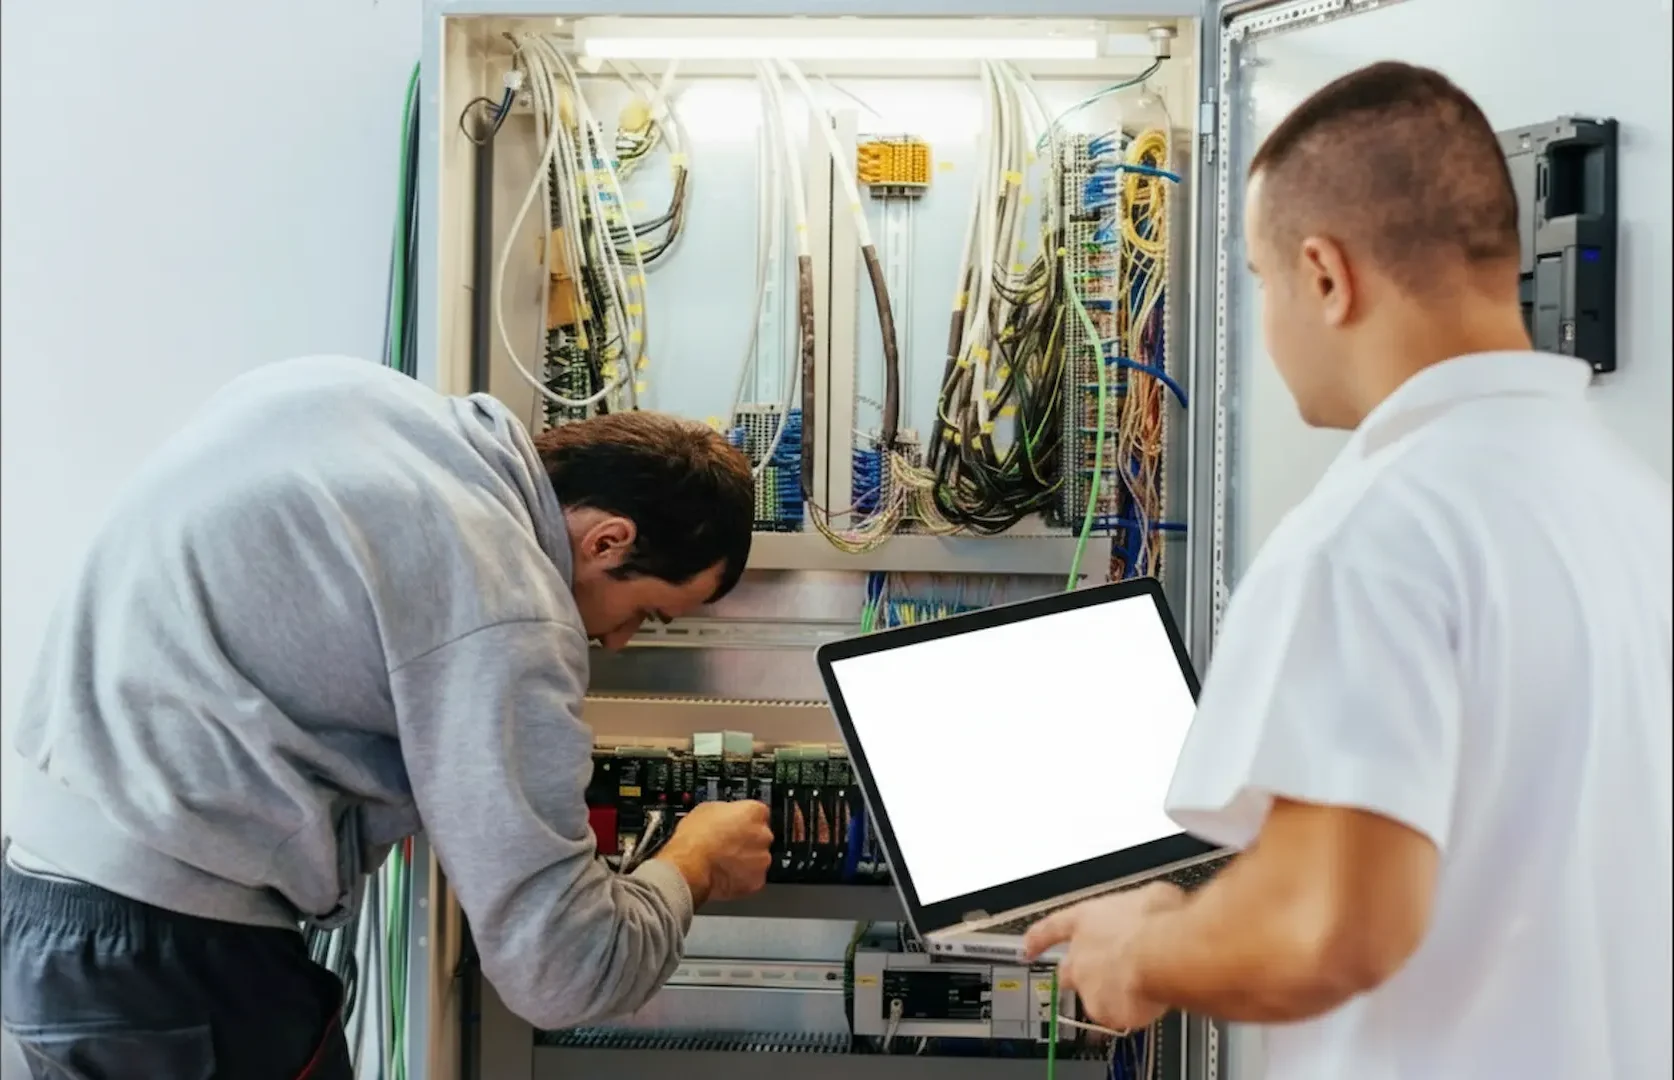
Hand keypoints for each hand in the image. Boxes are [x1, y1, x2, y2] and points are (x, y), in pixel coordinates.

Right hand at [654, 800, 772, 905]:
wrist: (690, 867)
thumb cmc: (694, 838)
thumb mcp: (707, 809)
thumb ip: (726, 811)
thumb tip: (725, 815)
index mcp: (755, 812)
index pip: (758, 814)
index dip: (744, 821)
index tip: (736, 827)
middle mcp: (764, 835)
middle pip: (760, 837)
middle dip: (747, 842)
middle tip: (727, 846)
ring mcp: (762, 859)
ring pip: (757, 859)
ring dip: (745, 861)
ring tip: (723, 863)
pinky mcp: (757, 881)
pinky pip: (752, 879)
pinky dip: (741, 879)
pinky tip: (725, 875)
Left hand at [1023, 883, 1184, 1031]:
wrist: (1162, 952)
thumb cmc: (1157, 920)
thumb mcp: (1149, 897)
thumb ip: (1140, 908)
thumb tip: (1152, 907)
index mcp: (1085, 920)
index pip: (1050, 930)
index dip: (1038, 940)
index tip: (1028, 948)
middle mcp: (1079, 954)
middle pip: (1065, 971)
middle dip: (1077, 976)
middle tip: (1099, 977)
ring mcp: (1088, 985)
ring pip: (1092, 997)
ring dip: (1110, 995)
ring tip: (1138, 990)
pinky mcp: (1104, 1011)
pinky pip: (1114, 1016)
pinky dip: (1129, 1013)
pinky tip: (1146, 1002)